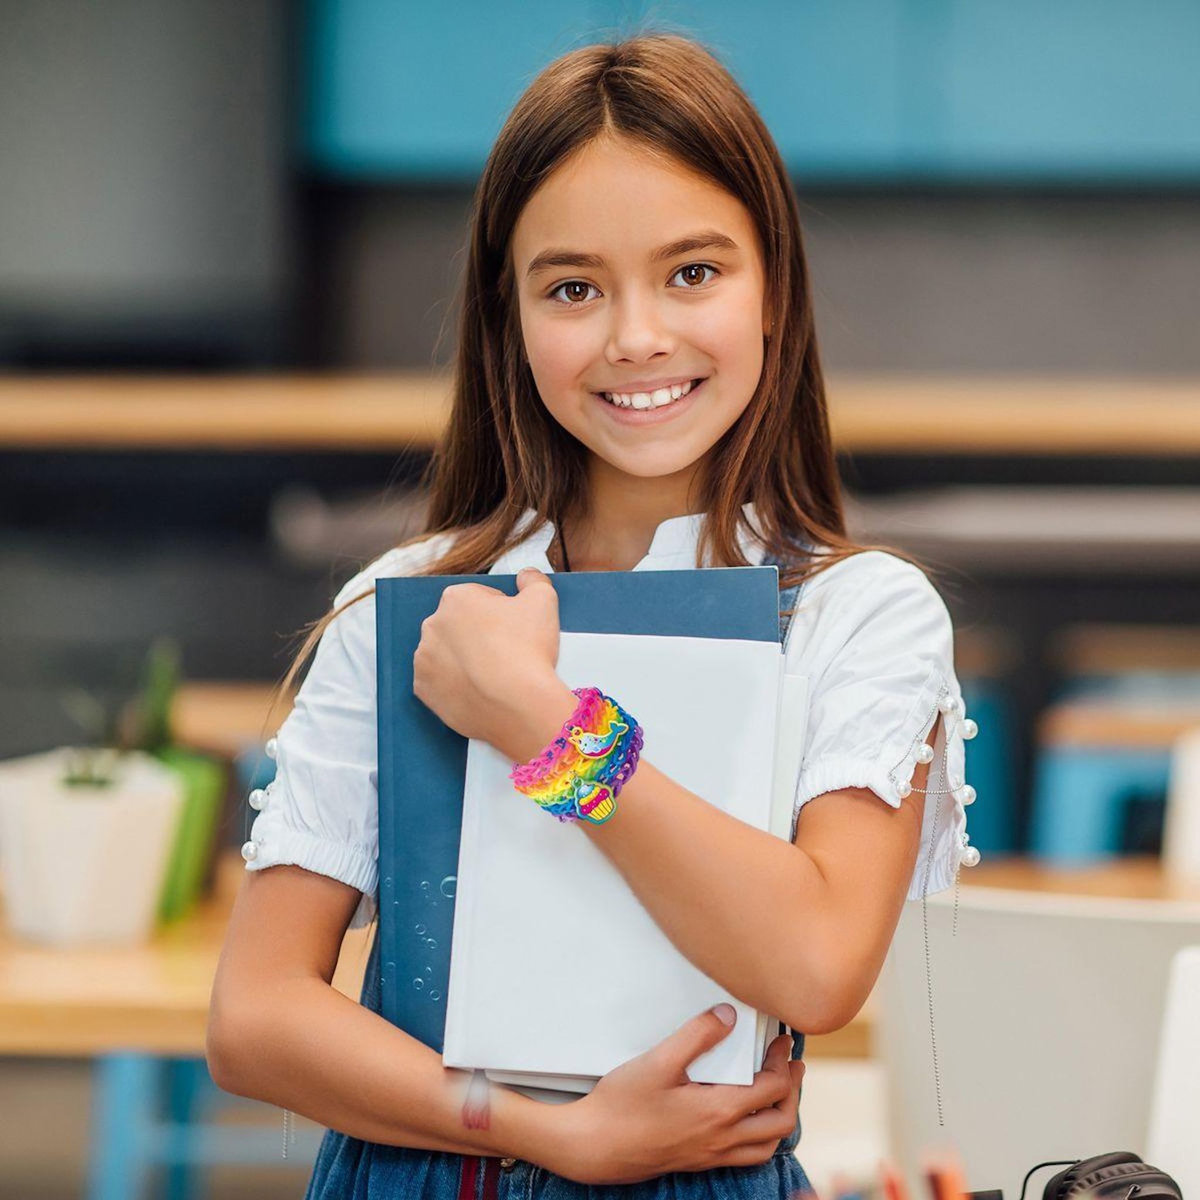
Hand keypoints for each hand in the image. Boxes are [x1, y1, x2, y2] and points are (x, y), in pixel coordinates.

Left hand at [412, 568, 574, 756]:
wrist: (518, 705)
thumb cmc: (529, 650)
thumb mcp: (544, 600)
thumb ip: (533, 580)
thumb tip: (526, 576)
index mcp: (457, 598)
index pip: (480, 598)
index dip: (502, 612)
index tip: (515, 630)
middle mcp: (432, 625)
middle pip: (460, 625)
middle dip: (479, 635)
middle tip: (507, 653)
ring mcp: (424, 659)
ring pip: (447, 654)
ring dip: (465, 660)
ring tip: (493, 674)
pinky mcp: (423, 690)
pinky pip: (439, 682)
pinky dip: (455, 685)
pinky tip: (478, 690)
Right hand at [550, 1008, 803, 1184]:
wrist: (595, 1146)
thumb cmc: (623, 1105)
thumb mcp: (659, 1060)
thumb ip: (697, 1035)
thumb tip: (729, 1016)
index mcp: (719, 1112)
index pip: (772, 1087)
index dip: (783, 1061)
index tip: (782, 1041)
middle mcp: (722, 1138)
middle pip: (780, 1121)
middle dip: (792, 1091)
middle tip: (790, 1066)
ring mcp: (711, 1154)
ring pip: (767, 1146)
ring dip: (779, 1118)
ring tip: (776, 1093)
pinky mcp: (698, 1161)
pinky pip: (745, 1157)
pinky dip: (759, 1139)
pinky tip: (744, 1120)